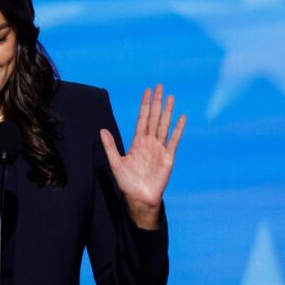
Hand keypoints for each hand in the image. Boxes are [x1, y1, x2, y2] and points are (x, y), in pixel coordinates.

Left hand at [100, 84, 185, 228]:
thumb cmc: (128, 183)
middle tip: (159, 86)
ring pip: (164, 125)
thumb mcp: (116, 163)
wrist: (140, 198)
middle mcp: (150, 142)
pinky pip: (174, 140)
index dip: (144, 105)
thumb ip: (110, 146)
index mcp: (138, 142)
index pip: (142, 119)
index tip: (146, 91)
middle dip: (156, 102)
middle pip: (154, 118)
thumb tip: (101, 130)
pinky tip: (182, 117)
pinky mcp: (168, 157)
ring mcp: (160, 148)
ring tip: (170, 97)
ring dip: (167, 111)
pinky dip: (178, 129)